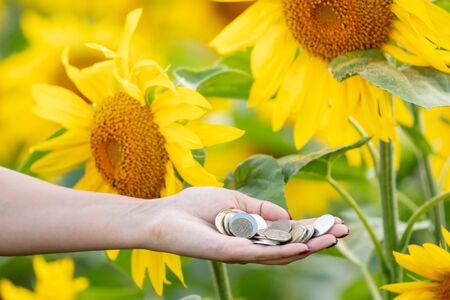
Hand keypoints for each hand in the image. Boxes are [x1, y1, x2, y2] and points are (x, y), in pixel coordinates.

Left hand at [143, 187, 348, 264]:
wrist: (165, 214)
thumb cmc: (195, 206)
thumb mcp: (235, 200)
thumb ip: (262, 209)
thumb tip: (288, 215)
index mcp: (252, 230)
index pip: (288, 231)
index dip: (311, 228)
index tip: (335, 223)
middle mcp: (251, 244)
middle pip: (289, 244)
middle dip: (317, 238)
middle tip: (343, 232)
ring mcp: (242, 251)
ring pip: (281, 252)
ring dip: (308, 246)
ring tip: (332, 239)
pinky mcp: (230, 253)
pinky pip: (261, 253)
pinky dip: (284, 250)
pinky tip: (303, 247)